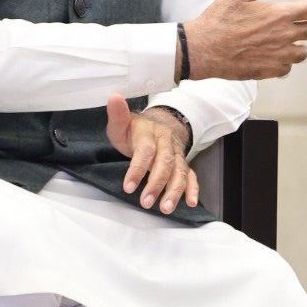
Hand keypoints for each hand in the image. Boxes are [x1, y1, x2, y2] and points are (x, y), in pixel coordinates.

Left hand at [105, 93, 196, 213]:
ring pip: (179, 171)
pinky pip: (191, 176)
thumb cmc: (136, 129)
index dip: (137, 169)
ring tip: (165, 208)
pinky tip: (190, 203)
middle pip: (165, 163)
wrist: (161, 124)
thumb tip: (113, 97)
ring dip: (174, 191)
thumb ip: (118, 114)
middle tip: (145, 202)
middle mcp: (166, 143)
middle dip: (157, 183)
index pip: (145, 151)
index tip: (128, 187)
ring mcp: (177, 154)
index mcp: (150, 133)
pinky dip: (192, 189)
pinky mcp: (183, 163)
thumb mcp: (122, 123)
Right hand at [182, 0, 306, 81]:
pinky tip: (276, 55)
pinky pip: (287, 68)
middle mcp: (284, 36)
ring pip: (303, 52)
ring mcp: (278, 55)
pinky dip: (285, 61)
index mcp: (281, 14)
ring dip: (300, 44)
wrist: (202, 49)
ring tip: (291, 38)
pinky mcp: (269, 71)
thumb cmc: (220, 17)